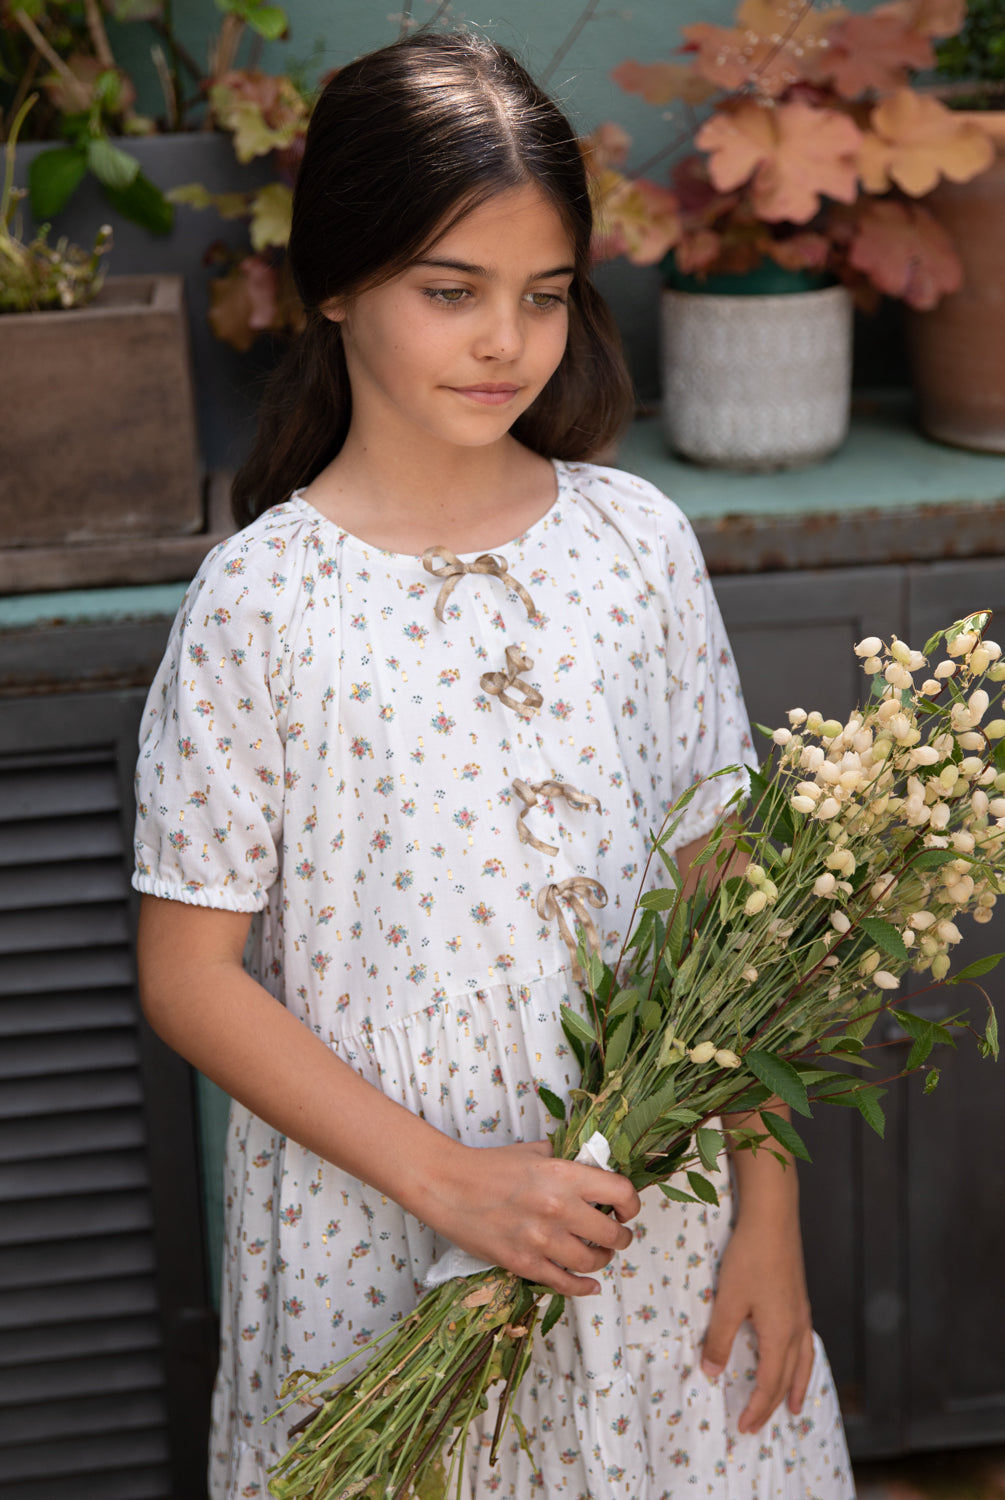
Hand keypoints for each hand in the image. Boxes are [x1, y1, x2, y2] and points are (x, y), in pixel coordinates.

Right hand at [424, 1139, 641, 1297]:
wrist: (448, 1186)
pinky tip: (589, 1283)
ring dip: (602, 1260)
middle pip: (612, 1234)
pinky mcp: (524, 1264)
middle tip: (615, 1235)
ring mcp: (541, 1240)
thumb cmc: (490, 1166)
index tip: (625, 1210)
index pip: (621, 1192)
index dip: (631, 1204)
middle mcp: (558, 1208)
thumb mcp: (535, 1151)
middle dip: (619, 1237)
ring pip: (592, 1262)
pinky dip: (583, 1287)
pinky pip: (566, 1284)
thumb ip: (567, 1162)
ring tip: (597, 1254)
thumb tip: (594, 1170)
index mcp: (564, 1175)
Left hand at [700, 1208, 814, 1433]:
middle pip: (787, 1378)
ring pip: (803, 1361)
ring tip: (795, 1406)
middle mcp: (796, 1329)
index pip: (769, 1383)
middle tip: (761, 1425)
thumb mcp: (728, 1301)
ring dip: (797, 1387)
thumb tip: (711, 1373)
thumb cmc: (749, 1258)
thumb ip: (720, 1338)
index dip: (757, 1408)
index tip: (744, 1427)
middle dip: (773, 1405)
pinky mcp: (800, 1298)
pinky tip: (796, 1356)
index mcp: (780, 1335)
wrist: (774, 1220)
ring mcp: (801, 1313)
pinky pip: (806, 1343)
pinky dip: (802, 1361)